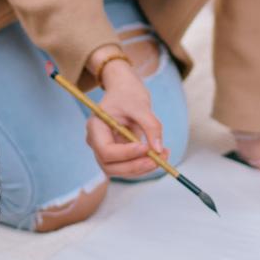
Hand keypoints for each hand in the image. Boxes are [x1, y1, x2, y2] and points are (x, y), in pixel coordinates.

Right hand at [83, 47, 164, 180]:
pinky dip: (144, 164)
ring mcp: (105, 149)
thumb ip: (151, 126)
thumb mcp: (141, 105)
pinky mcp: (117, 154)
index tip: (146, 148)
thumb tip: (158, 149)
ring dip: (142, 168)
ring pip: (120, 170)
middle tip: (158, 159)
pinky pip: (128, 165)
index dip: (126, 154)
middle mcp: (96, 142)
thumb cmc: (128, 93)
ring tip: (164, 156)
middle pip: (110, 166)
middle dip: (134, 166)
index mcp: (95, 127)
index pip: (106, 150)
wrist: (124, 89)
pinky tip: (161, 154)